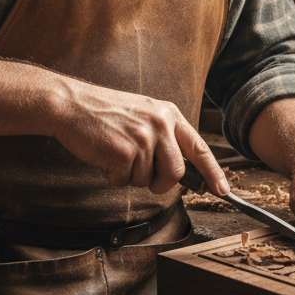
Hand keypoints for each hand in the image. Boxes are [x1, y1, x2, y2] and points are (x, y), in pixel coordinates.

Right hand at [50, 75, 228, 196]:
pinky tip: (104, 155)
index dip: (212, 171)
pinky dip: (112, 175)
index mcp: (168, 114)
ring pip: (148, 180)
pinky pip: (124, 180)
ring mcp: (143, 138)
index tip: (222, 189)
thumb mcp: (144, 114)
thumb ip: (164, 136)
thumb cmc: (105, 113)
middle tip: (140, 172)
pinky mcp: (124, 152)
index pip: (198, 147)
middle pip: (176, 173)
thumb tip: (180, 168)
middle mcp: (160, 124)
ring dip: (130, 176)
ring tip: (116, 153)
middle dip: (160, 182)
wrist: (73, 105)